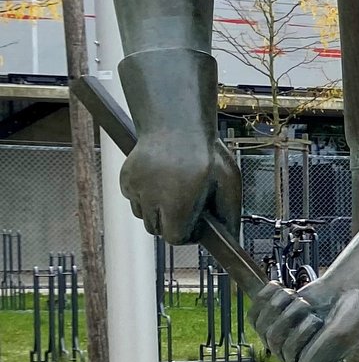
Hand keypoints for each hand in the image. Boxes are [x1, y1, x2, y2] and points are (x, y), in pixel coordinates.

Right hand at [120, 133, 238, 244]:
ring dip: (156, 210)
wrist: (178, 123)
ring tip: (173, 192)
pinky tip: (160, 180)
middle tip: (186, 207)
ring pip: (142, 214)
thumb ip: (228, 213)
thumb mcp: (227, 182)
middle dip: (172, 223)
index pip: (174, 238)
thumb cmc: (205, 152)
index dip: (188, 234)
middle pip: (156, 229)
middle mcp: (151, 198)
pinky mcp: (126, 178)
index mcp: (177, 203)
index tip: (195, 225)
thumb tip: (230, 237)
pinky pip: (133, 197)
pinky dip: (144, 195)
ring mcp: (136, 188)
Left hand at [253, 278, 358, 361]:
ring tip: (302, 300)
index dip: (302, 335)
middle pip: (274, 339)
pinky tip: (283, 289)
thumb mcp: (342, 335)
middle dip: (293, 315)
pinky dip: (267, 297)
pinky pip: (254, 313)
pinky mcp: (271, 321)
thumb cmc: (352, 312)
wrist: (351, 288)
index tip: (320, 321)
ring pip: (262, 326)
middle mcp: (294, 356)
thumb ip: (320, 355)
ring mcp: (280, 339)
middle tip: (312, 308)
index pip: (290, 357)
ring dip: (282, 305)